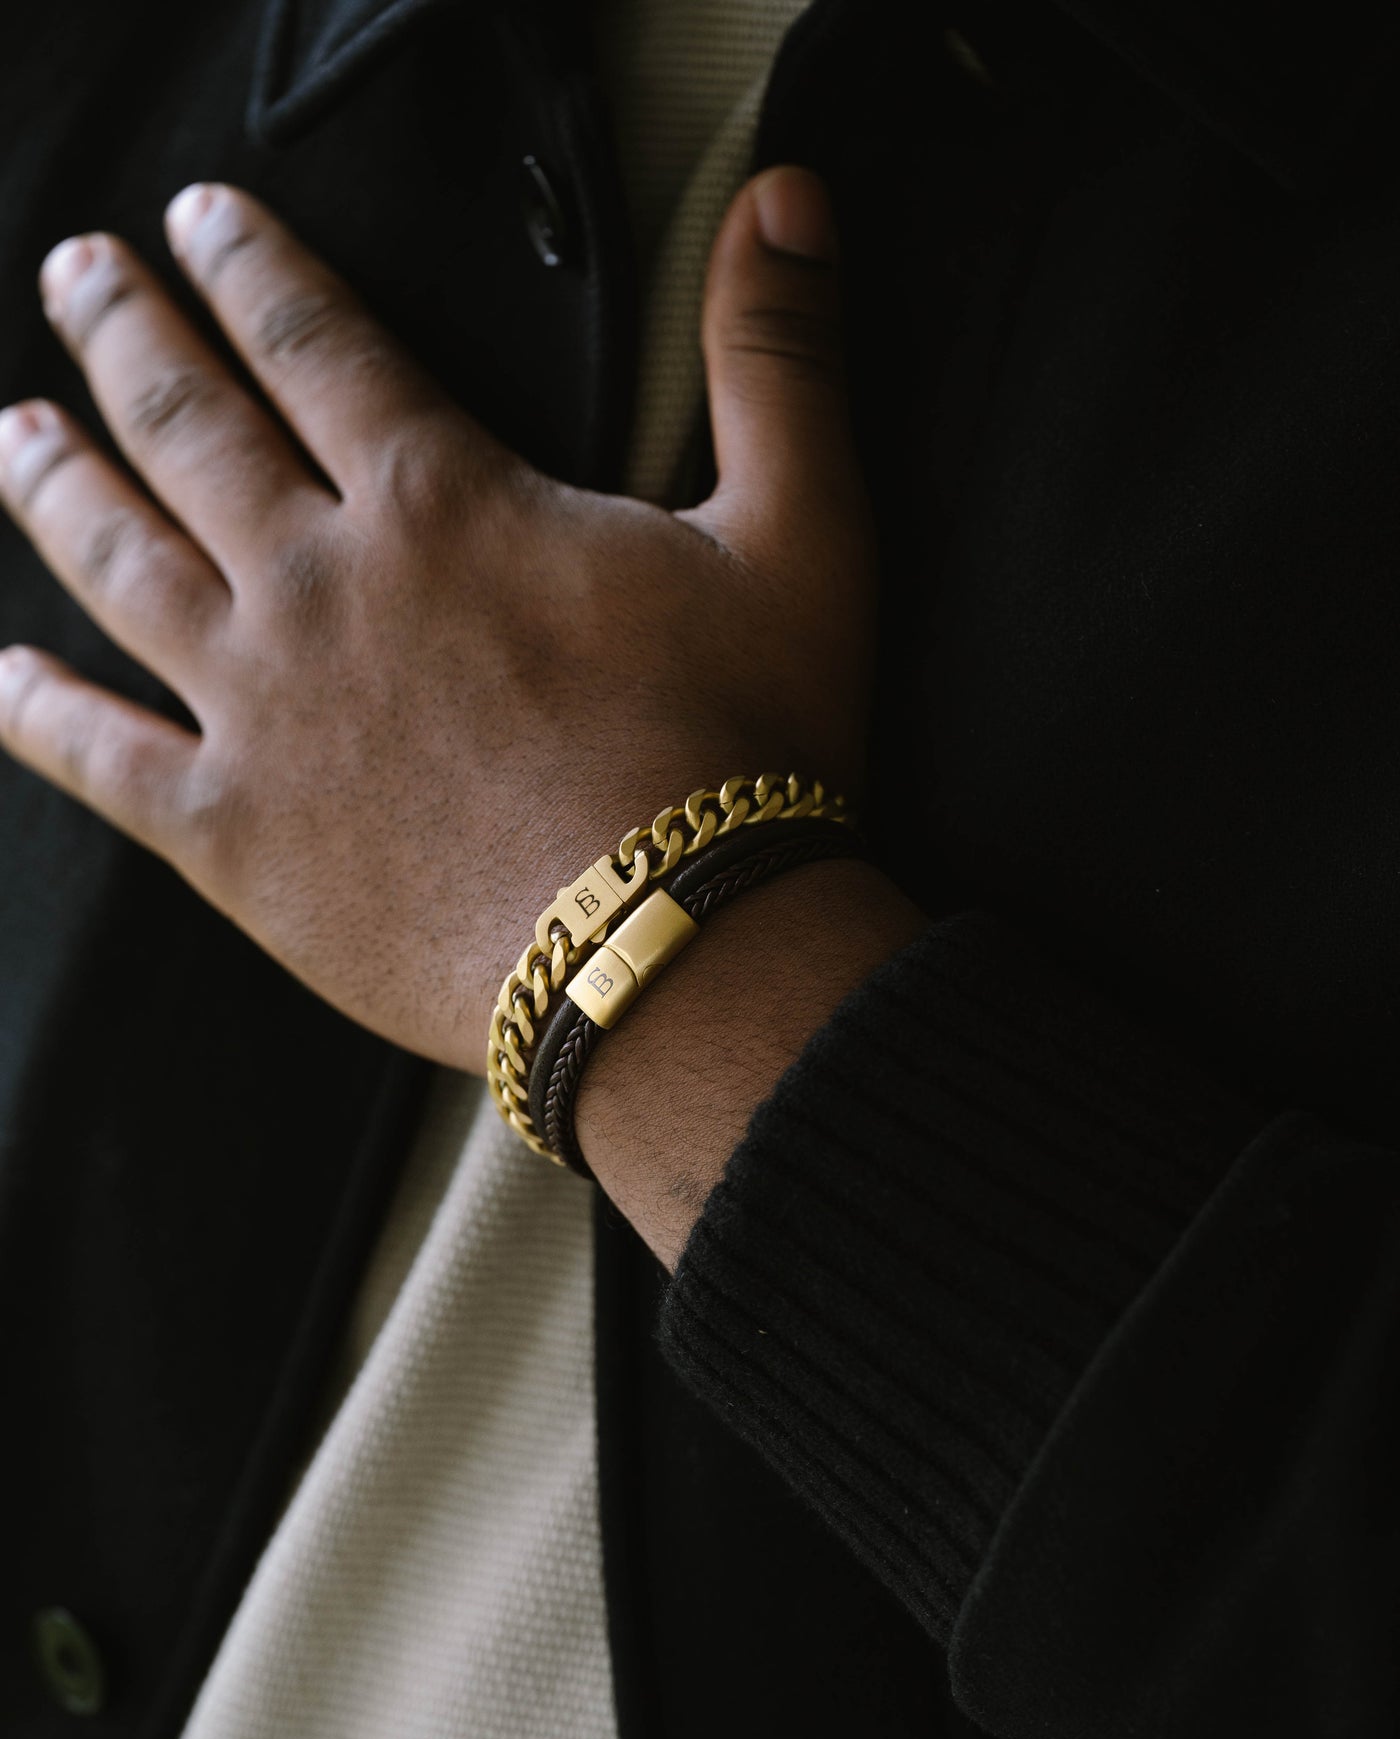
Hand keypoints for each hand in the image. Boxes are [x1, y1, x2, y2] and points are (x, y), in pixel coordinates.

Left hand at [0, 168, 876, 1072]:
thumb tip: (787, 199)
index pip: (312, 340)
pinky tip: (0, 676)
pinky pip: (99, 758)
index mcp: (440, 502)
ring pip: (117, 564)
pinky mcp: (232, 839)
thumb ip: (777, 362)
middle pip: (187, 424)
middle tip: (74, 273)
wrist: (673, 957)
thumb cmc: (742, 757)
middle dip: (124, 331)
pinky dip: (38, 713)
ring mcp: (259, 711)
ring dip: (53, 482)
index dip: (248, 263)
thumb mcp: (802, 539)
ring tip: (13, 427)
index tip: (198, 217)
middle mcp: (320, 585)